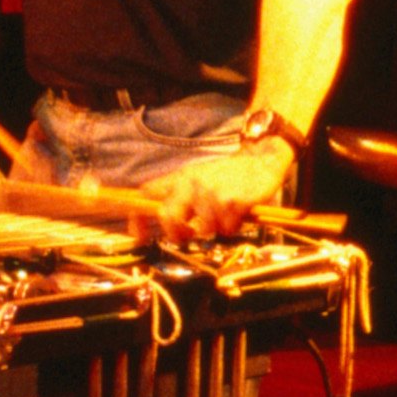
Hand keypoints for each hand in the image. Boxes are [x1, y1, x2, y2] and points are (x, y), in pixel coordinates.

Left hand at [147, 141, 291, 243]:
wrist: (260, 159)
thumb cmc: (226, 175)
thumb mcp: (196, 177)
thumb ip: (176, 194)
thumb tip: (155, 218)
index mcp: (180, 178)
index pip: (147, 195)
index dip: (137, 218)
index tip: (139, 237)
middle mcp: (192, 184)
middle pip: (168, 217)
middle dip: (176, 234)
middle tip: (188, 236)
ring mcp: (212, 193)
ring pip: (203, 230)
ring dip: (215, 229)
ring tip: (224, 214)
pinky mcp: (233, 202)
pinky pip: (226, 230)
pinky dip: (232, 227)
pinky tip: (237, 213)